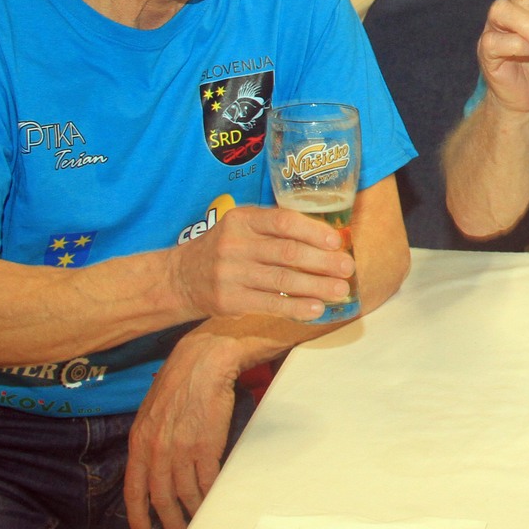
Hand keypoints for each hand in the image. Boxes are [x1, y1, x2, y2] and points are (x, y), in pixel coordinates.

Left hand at [123, 332, 237, 528]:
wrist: (205, 360)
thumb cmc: (182, 380)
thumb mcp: (154, 409)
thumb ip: (152, 437)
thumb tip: (157, 461)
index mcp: (139, 440)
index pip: (133, 487)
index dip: (138, 515)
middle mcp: (156, 449)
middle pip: (160, 497)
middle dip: (169, 522)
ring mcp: (180, 449)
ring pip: (184, 494)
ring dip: (192, 513)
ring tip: (199, 524)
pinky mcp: (205, 446)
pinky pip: (206, 481)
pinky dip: (210, 496)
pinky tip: (213, 502)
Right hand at [167, 203, 352, 322]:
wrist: (181, 278)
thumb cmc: (226, 249)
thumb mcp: (243, 227)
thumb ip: (276, 228)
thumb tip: (329, 238)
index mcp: (242, 219)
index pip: (282, 221)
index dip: (312, 231)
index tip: (337, 241)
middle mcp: (234, 244)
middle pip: (287, 252)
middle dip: (322, 261)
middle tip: (348, 268)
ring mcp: (230, 273)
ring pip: (282, 280)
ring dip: (316, 286)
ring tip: (341, 290)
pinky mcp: (229, 300)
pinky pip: (270, 304)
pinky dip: (296, 307)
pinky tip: (316, 309)